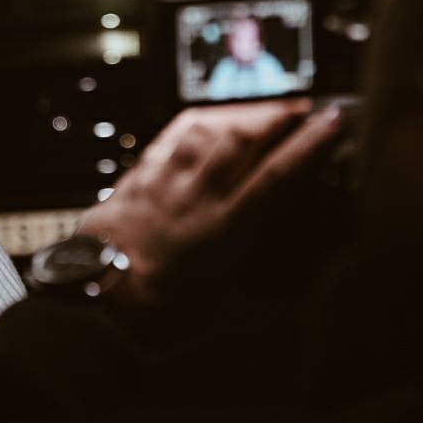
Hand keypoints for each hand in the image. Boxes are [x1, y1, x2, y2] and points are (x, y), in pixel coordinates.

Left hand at [75, 99, 344, 307]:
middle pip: (240, 140)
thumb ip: (262, 295)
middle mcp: (195, 198)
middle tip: (301, 105)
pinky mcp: (134, 180)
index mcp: (224, 232)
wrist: (92, 305)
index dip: (309, 145)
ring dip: (236, 114)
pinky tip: (202, 120)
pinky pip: (166, 140)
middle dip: (275, 116)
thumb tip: (296, 294)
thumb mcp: (222, 313)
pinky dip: (191, 124)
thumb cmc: (155, 316)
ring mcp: (162, 184)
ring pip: (203, 131)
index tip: (331, 121)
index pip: (276, 176)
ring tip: (258, 109)